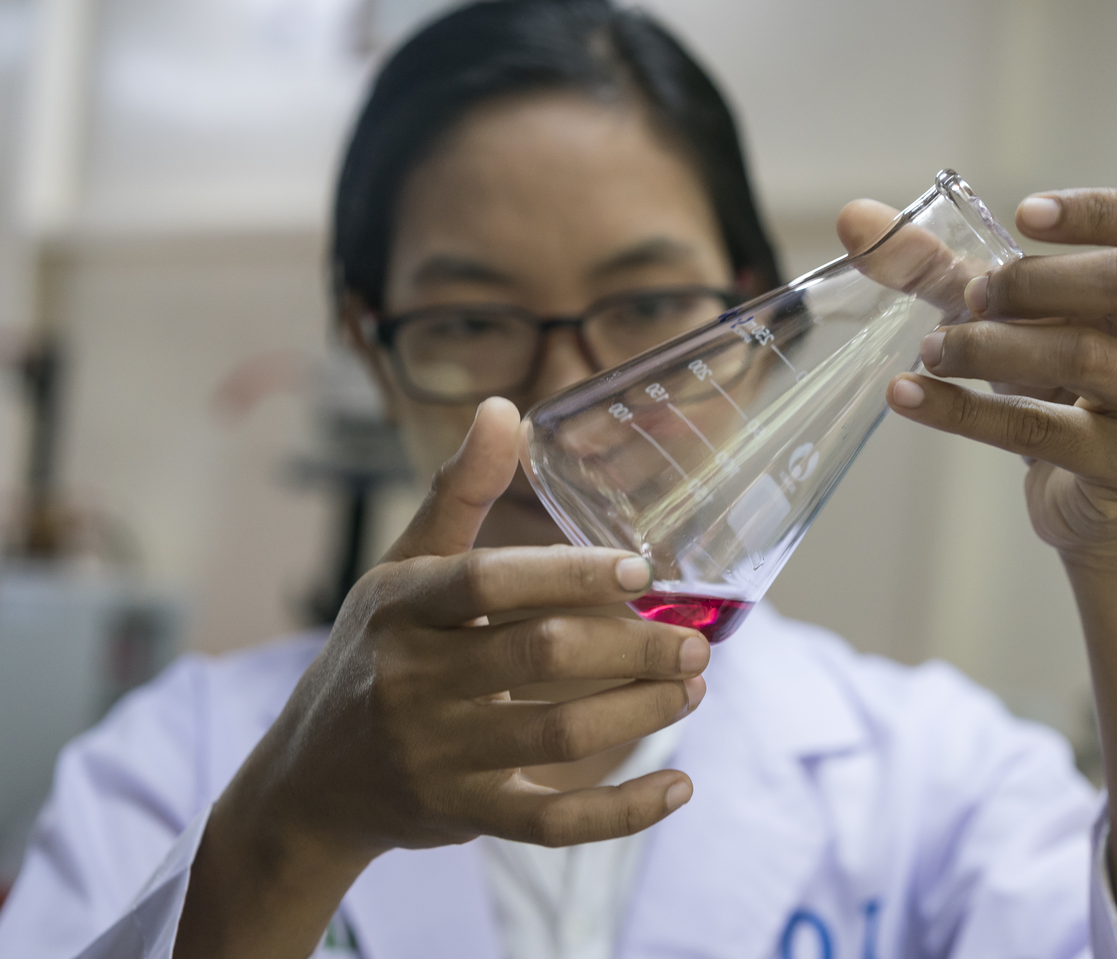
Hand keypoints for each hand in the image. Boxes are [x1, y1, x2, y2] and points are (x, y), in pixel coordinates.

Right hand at [178, 399, 708, 957]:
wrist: (309, 781)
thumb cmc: (374, 654)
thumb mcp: (400, 571)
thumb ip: (460, 493)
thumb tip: (504, 408)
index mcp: (401, 608)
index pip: (488, 581)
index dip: (568, 572)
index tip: (639, 569)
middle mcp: (413, 681)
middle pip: (539, 658)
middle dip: (631, 649)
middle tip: (694, 641)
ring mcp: (438, 755)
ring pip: (559, 737)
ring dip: (640, 712)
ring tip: (692, 687)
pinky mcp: (464, 814)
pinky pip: (552, 823)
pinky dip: (622, 812)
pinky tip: (678, 784)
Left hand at [882, 188, 1116, 565]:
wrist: (1098, 514)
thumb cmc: (1063, 397)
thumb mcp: (1011, 324)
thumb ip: (940, 269)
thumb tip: (854, 219)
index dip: (1105, 207)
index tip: (1023, 215)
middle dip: (1031, 281)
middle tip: (970, 299)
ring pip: (1083, 356)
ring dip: (989, 346)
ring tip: (933, 351)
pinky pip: (1041, 431)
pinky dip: (964, 411)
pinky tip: (910, 395)